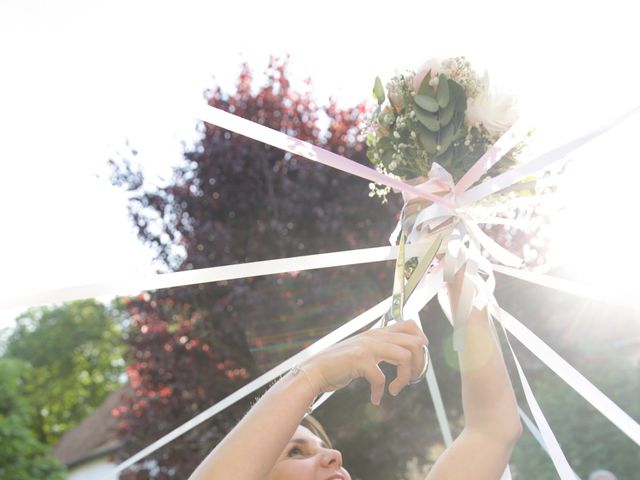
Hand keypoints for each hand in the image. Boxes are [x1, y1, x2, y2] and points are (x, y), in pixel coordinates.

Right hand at [300, 320, 427, 404]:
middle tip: (411, 378)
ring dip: (405, 378)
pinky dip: (380, 392)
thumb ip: (381, 347)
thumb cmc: (340, 363)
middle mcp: (375, 336)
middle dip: (419, 363)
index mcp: (378, 332)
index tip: (419, 357)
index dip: (421, 340)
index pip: (410, 324)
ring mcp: (367, 347)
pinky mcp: (360, 360)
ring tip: (395, 389)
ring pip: (404, 357)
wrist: (316, 369)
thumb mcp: (364, 349)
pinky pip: (381, 378)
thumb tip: (404, 355)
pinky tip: (374, 398)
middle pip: (414, 342)